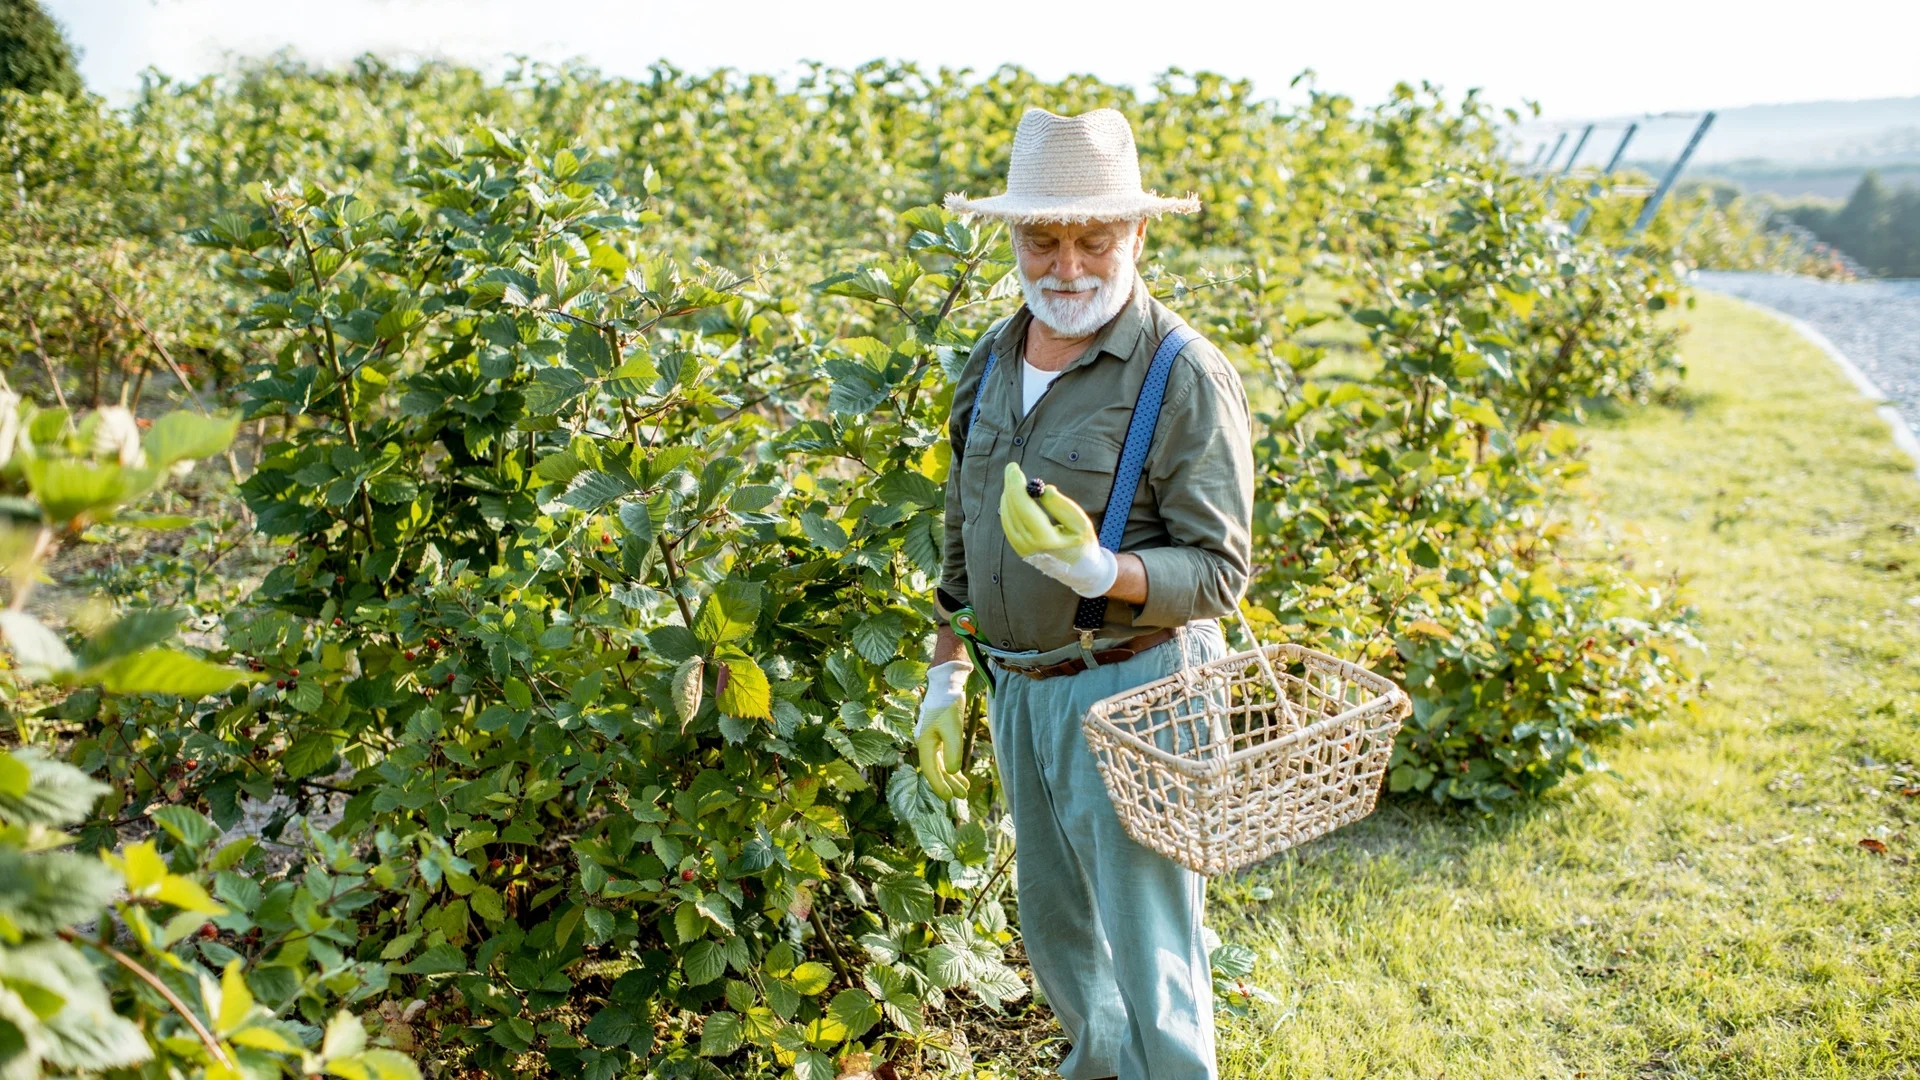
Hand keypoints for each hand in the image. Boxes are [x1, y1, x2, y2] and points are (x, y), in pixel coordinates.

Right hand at [915, 660, 970, 799]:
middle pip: (936, 769)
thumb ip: (952, 751)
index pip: (930, 770)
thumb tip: (951, 772)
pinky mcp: (939, 735)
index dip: (939, 785)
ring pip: (940, 764)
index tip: (949, 798)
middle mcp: (925, 743)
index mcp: (924, 742)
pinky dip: (952, 765)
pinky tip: (959, 774)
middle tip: (962, 797)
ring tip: (964, 790)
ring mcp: (932, 739)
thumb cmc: (948, 705)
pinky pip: (944, 756)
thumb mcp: (953, 729)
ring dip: (951, 777)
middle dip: (948, 784)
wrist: (947, 685)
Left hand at [999, 462, 1118, 597]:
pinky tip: (1013, 495)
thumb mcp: (1080, 523)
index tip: (1014, 468)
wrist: (1079, 569)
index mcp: (1045, 539)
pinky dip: (1008, 507)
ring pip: (1007, 516)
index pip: (1023, 507)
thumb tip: (1043, 489)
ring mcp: (1021, 549)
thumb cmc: (1082, 543)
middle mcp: (1029, 545)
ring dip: (1008, 495)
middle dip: (1010, 486)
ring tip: (1015, 480)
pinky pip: (1008, 524)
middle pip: (1012, 509)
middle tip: (1012, 468)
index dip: (1016, 485)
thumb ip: (1061, 505)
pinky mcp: (1019, 548)